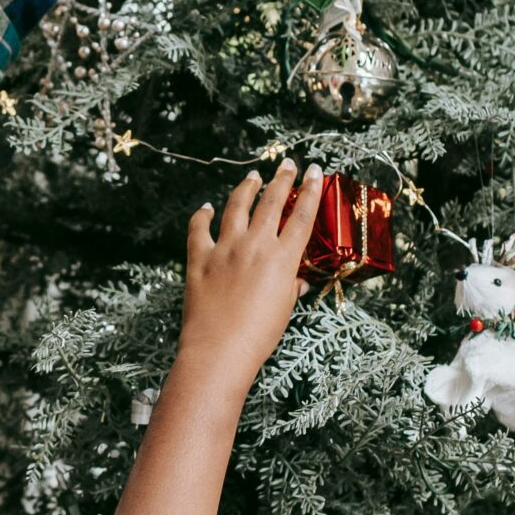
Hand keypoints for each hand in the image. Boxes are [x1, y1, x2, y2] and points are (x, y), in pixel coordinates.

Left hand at [174, 163, 324, 397]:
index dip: (311, 191)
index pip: (302, 216)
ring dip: (246, 188)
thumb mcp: (285, 310)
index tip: (315, 172)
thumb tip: (296, 280)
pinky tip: (207, 208)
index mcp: (282, 259)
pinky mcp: (199, 258)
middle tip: (287, 164)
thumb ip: (290, 287)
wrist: (220, 350)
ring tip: (253, 177)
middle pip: (272, 202)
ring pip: (236, 206)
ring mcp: (225, 249)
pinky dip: (202, 215)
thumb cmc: (258, 336)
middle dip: (281, 179)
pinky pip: (199, 229)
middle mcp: (255, 246)